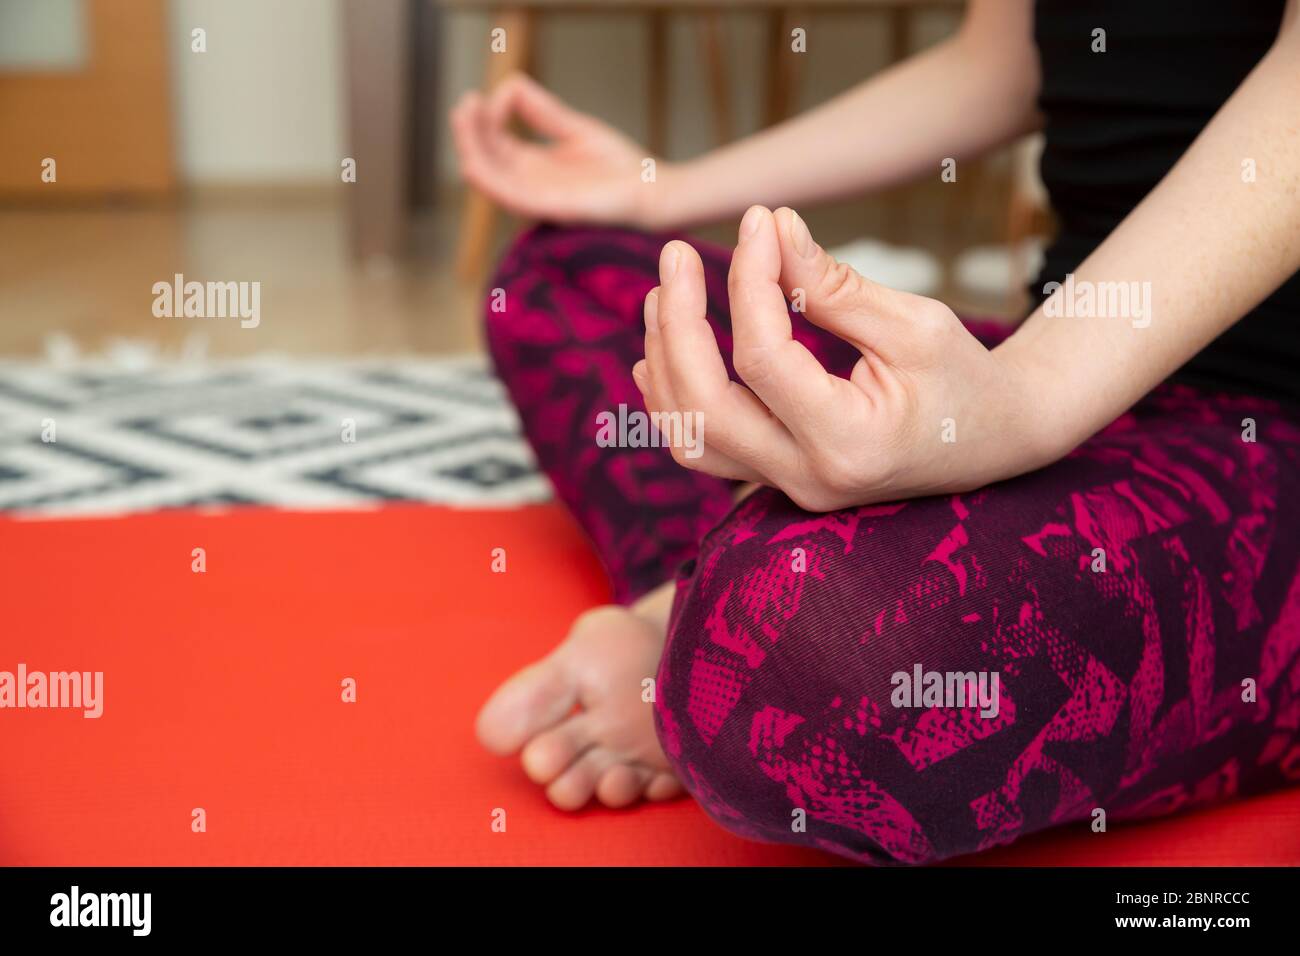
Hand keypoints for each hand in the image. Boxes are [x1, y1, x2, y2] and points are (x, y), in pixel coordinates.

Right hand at [450, 72, 660, 227]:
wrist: (654, 192)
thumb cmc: (620, 169)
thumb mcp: (575, 129)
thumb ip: (543, 112)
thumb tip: (511, 83)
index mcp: (533, 168)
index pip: (493, 144)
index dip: (482, 120)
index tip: (488, 94)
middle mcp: (530, 185)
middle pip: (484, 158)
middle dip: (468, 131)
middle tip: (464, 102)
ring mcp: (537, 199)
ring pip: (488, 178)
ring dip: (470, 149)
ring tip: (463, 116)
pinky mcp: (550, 209)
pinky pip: (510, 197)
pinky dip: (488, 180)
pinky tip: (472, 162)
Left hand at [633, 205, 1050, 511]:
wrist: (996, 440)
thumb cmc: (964, 377)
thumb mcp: (914, 323)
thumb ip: (834, 285)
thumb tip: (770, 226)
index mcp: (851, 443)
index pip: (763, 359)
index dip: (748, 280)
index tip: (757, 223)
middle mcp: (810, 478)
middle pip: (703, 408)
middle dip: (677, 326)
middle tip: (675, 256)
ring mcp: (789, 488)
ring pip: (690, 437)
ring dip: (664, 363)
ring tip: (661, 295)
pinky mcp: (778, 479)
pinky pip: (704, 448)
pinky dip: (673, 400)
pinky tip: (657, 352)